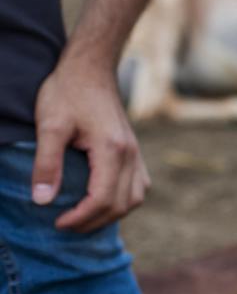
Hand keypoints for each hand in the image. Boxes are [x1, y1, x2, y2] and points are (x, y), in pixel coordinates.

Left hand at [32, 55, 149, 232]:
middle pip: (121, 204)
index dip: (79, 217)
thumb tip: (42, 201)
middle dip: (93, 221)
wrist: (90, 69)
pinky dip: (122, 200)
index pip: (102, 198)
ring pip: (135, 198)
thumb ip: (46, 163)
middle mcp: (130, 153)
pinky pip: (138, 186)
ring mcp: (136, 152)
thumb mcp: (50, 126)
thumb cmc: (68, 92)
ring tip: (83, 217)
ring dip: (111, 214)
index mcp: (112, 149)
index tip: (56, 222)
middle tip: (64, 224)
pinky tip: (102, 200)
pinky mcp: (134, 150)